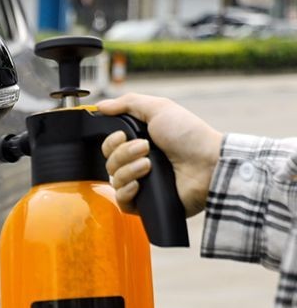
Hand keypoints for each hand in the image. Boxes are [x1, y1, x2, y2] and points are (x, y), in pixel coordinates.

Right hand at [97, 93, 223, 217]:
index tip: (123, 136)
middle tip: (145, 148)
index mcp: (139, 143)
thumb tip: (101, 105)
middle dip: (123, 154)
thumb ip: (129, 103)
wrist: (207, 164)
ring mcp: (141, 184)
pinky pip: (121, 201)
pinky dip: (126, 192)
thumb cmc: (189, 136)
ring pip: (114, 181)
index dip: (111, 142)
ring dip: (129, 170)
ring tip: (149, 165)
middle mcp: (137, 163)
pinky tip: (139, 185)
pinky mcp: (145, 203)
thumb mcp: (159, 108)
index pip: (108, 147)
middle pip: (109, 163)